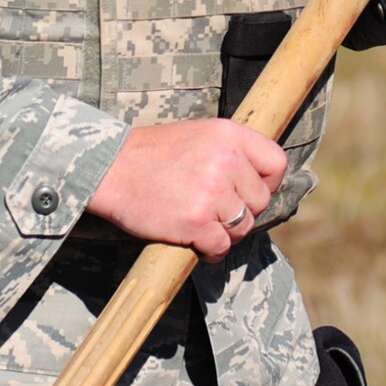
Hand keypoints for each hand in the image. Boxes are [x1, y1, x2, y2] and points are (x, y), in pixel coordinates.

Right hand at [85, 119, 283, 260]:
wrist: (108, 169)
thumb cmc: (151, 154)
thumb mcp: (199, 134)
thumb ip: (230, 151)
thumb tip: (259, 179)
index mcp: (229, 134)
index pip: (276, 163)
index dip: (267, 183)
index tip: (248, 192)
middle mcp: (226, 160)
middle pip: (260, 201)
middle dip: (243, 211)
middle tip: (216, 212)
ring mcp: (212, 192)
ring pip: (242, 226)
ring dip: (226, 233)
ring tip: (203, 226)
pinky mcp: (195, 221)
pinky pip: (220, 246)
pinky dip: (210, 251)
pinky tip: (196, 244)